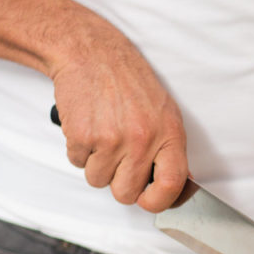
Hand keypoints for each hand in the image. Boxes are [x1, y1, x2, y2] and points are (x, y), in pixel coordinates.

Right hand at [50, 32, 188, 212]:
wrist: (92, 52)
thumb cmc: (129, 81)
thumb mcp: (164, 111)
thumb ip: (169, 148)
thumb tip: (177, 184)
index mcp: (169, 134)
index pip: (171, 185)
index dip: (158, 201)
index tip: (148, 199)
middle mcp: (142, 139)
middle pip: (126, 193)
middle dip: (118, 182)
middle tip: (117, 159)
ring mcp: (111, 139)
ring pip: (98, 180)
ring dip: (96, 164)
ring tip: (103, 134)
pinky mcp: (81, 136)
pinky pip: (77, 163)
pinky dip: (78, 149)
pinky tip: (88, 126)